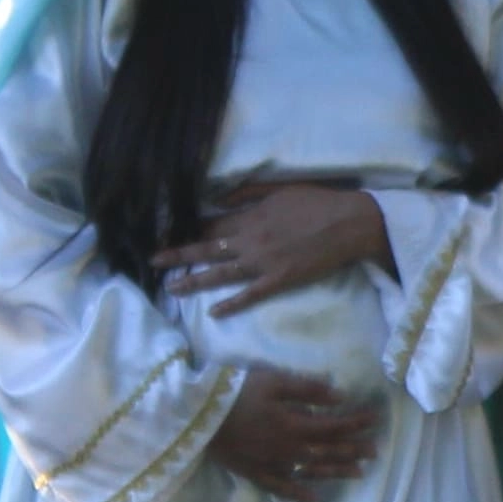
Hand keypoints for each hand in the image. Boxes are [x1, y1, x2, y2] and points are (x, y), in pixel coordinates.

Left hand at [159, 180, 391, 307]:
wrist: (348, 223)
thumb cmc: (318, 202)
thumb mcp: (280, 189)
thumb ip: (248, 193)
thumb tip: (218, 199)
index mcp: (250, 217)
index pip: (212, 226)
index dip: (190, 230)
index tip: (170, 235)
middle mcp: (250, 240)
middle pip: (207, 248)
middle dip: (179, 254)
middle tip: (153, 262)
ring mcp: (264, 263)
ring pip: (221, 274)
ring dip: (194, 280)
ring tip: (172, 287)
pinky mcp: (280, 280)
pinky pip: (251, 295)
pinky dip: (232, 304)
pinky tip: (214, 312)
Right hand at [210, 369, 380, 501]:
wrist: (197, 415)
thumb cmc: (236, 391)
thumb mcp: (273, 381)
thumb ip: (307, 389)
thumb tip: (339, 396)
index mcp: (294, 424)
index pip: (332, 425)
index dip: (355, 422)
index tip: (374, 420)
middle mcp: (288, 448)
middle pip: (326, 450)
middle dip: (353, 449)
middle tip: (375, 450)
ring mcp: (272, 463)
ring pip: (311, 470)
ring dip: (336, 471)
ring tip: (359, 474)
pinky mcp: (255, 472)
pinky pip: (280, 486)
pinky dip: (298, 493)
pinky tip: (313, 497)